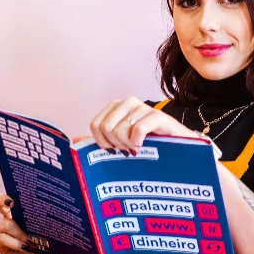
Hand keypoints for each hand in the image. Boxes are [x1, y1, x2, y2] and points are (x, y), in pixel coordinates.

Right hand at [0, 193, 71, 253]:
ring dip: (19, 232)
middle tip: (13, 206)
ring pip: (6, 224)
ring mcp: (3, 231)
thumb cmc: (47, 244)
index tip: (12, 198)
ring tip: (30, 241)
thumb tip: (50, 207)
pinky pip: (3, 239)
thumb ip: (44, 218)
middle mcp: (9, 218)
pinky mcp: (1, 243)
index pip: (9, 197)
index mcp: (20, 212)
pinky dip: (15, 242)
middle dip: (5, 202)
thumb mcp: (47, 228)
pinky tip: (24, 246)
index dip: (6, 195)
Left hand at [89, 97, 205, 154]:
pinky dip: (138, 142)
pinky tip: (144, 146)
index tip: (114, 150)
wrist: (179, 149)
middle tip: (128, 150)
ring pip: (120, 130)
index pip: (95, 124)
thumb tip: (74, 140)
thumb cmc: (148, 146)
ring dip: (128, 145)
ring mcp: (144, 108)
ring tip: (138, 148)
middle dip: (116, 144)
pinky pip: (138, 130)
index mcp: (116, 107)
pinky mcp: (159, 117)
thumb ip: (99, 140)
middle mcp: (129, 103)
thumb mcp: (121, 143)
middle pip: (106, 128)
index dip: (102, 142)